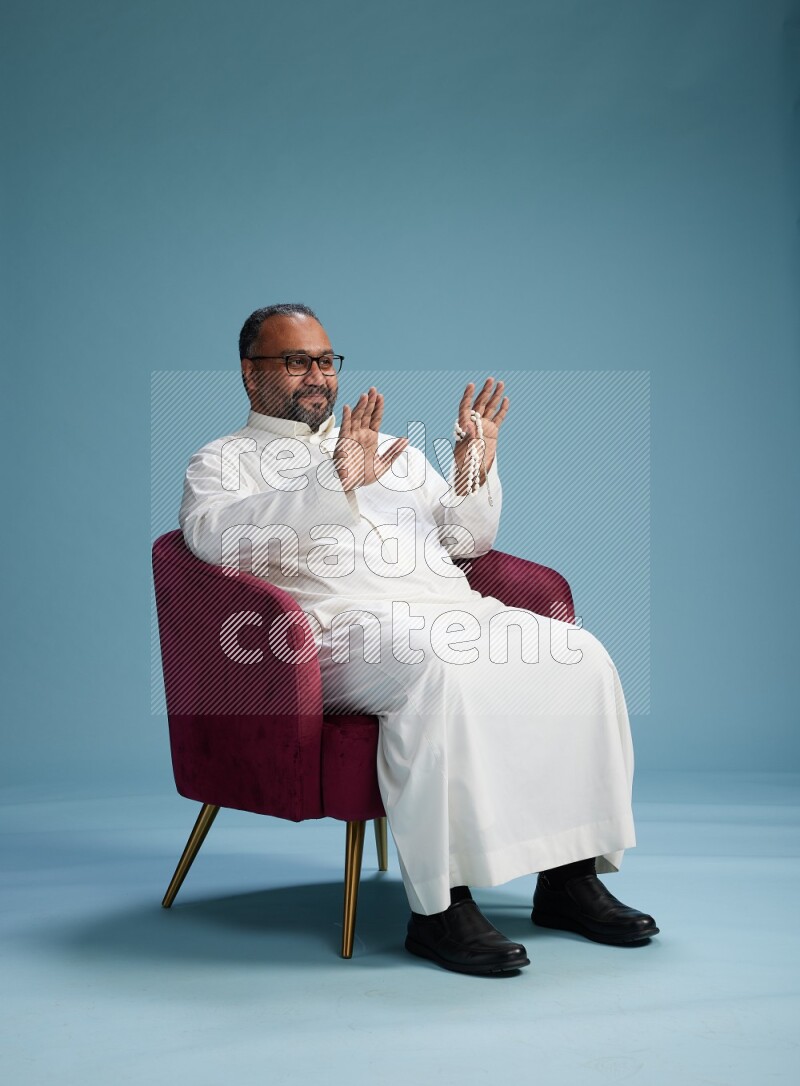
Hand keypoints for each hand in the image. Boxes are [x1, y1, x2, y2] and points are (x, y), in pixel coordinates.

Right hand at [334, 387, 408, 490]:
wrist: (350, 486)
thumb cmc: (363, 476)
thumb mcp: (383, 464)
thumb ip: (394, 452)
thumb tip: (406, 440)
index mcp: (371, 438)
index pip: (375, 419)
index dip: (378, 408)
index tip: (381, 396)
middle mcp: (361, 435)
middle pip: (366, 415)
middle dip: (370, 402)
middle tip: (373, 389)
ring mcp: (352, 437)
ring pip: (357, 418)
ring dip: (360, 406)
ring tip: (365, 395)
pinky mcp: (343, 442)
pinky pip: (345, 427)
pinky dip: (346, 417)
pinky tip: (348, 407)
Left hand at [453, 377, 509, 493]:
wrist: (472, 476)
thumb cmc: (464, 467)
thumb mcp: (464, 454)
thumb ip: (468, 440)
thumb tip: (469, 428)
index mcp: (463, 428)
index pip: (465, 408)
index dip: (468, 396)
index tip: (471, 385)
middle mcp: (473, 424)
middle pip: (479, 404)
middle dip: (484, 392)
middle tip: (490, 379)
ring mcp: (484, 428)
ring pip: (490, 408)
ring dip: (494, 396)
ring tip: (500, 383)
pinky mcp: (493, 433)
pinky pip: (498, 418)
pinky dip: (502, 409)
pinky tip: (506, 399)